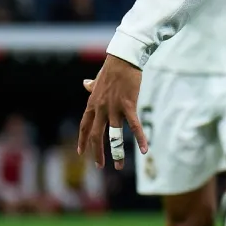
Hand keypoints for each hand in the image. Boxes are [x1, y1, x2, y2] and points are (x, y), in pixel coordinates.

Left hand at [78, 54, 146, 168]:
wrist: (122, 60)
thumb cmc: (111, 69)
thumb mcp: (98, 80)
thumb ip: (91, 86)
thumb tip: (84, 84)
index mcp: (92, 104)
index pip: (84, 126)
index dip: (83, 140)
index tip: (81, 153)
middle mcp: (101, 109)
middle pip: (96, 135)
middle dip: (97, 152)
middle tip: (100, 166)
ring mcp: (114, 108)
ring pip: (114, 135)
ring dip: (116, 152)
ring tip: (119, 165)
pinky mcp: (128, 106)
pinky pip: (134, 126)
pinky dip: (140, 139)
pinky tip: (144, 150)